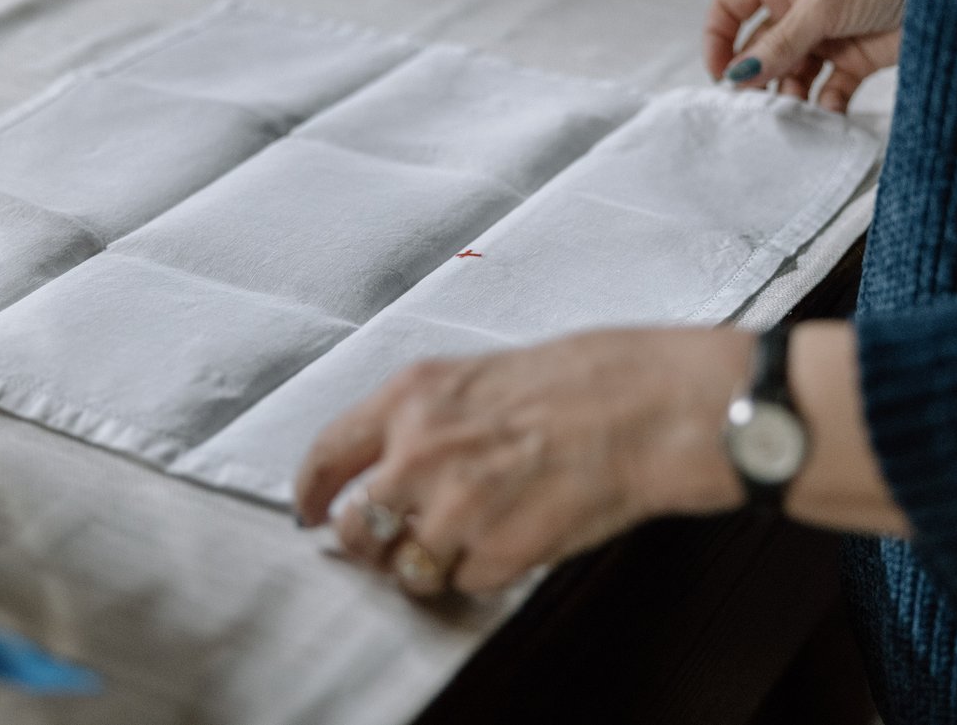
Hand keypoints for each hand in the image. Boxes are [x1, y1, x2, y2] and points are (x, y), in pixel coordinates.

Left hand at [294, 329, 750, 595]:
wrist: (647, 407)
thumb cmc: (580, 380)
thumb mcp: (480, 374)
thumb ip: (423, 418)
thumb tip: (387, 463)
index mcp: (411, 398)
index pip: (326, 455)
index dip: (310, 493)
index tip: (309, 511)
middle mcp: (419, 454)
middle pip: (355, 529)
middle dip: (371, 543)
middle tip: (396, 541)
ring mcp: (455, 509)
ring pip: (408, 568)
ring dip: (433, 562)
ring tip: (479, 530)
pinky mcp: (496, 553)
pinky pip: (466, 582)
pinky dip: (486, 569)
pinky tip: (518, 531)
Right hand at [703, 0, 910, 111]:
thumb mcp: (822, 5)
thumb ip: (780, 43)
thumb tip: (738, 75)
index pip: (730, 8)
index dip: (718, 39)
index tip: (721, 74)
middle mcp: (798, 7)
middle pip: (758, 48)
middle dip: (756, 76)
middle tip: (756, 105)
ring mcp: (825, 36)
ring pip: (791, 74)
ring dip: (789, 95)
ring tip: (794, 114)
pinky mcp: (854, 60)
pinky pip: (827, 90)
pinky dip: (824, 106)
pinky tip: (827, 117)